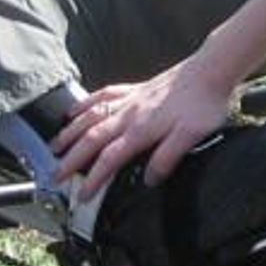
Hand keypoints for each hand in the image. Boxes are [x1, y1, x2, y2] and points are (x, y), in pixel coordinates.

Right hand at [58, 61, 239, 197]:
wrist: (210, 70)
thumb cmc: (204, 103)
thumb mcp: (191, 136)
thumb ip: (167, 157)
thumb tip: (148, 179)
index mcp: (141, 130)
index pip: (110, 158)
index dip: (94, 178)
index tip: (81, 194)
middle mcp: (129, 114)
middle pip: (92, 138)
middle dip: (71, 159)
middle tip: (55, 175)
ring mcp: (130, 99)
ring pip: (91, 116)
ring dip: (70, 132)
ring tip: (55, 146)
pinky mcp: (135, 89)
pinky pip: (102, 96)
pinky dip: (85, 104)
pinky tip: (75, 110)